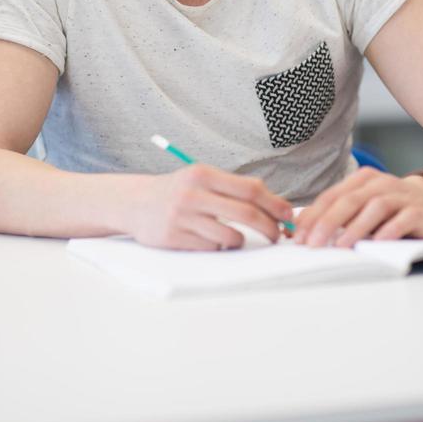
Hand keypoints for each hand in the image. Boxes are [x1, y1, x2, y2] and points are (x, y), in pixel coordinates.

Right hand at [127, 164, 293, 250]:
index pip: (250, 189)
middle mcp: (193, 193)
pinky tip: (210, 239)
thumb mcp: (201, 178)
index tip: (288, 215)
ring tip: (235, 237)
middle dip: (269, 227)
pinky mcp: (174, 238)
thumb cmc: (177, 191)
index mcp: (203, 173)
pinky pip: (212, 248)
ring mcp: (182, 216)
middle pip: (246, 213)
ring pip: (231, 236)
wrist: (134, 203)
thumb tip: (272, 201)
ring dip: (241, 241)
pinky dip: (218, 246)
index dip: (275, 204)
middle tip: (277, 235)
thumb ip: (232, 187)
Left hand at [294, 167, 422, 247]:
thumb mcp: (363, 204)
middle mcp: (380, 184)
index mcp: (362, 180)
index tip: (298, 236)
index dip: (313, 215)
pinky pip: (403, 219)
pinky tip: (378, 242)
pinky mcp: (419, 211)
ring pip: (375, 207)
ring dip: (356, 227)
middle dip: (328, 222)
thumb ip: (338, 213)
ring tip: (341, 246)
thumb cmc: (390, 206)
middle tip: (313, 243)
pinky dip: (390, 229)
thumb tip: (302, 230)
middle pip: (350, 200)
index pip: (332, 196)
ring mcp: (401, 196)